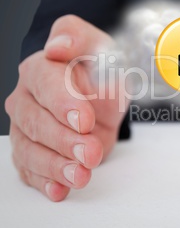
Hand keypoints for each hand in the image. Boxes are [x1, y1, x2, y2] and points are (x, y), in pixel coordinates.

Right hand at [5, 15, 125, 200]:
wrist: (103, 93)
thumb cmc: (100, 68)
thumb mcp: (100, 47)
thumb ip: (80, 39)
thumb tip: (58, 45)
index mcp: (41, 69)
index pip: (45, 84)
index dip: (63, 103)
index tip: (84, 119)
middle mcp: (28, 99)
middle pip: (35, 123)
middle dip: (64, 140)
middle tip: (89, 152)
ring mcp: (27, 128)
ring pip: (30, 150)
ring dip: (56, 166)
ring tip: (81, 175)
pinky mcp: (35, 151)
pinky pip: (32, 170)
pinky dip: (46, 181)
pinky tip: (61, 189)